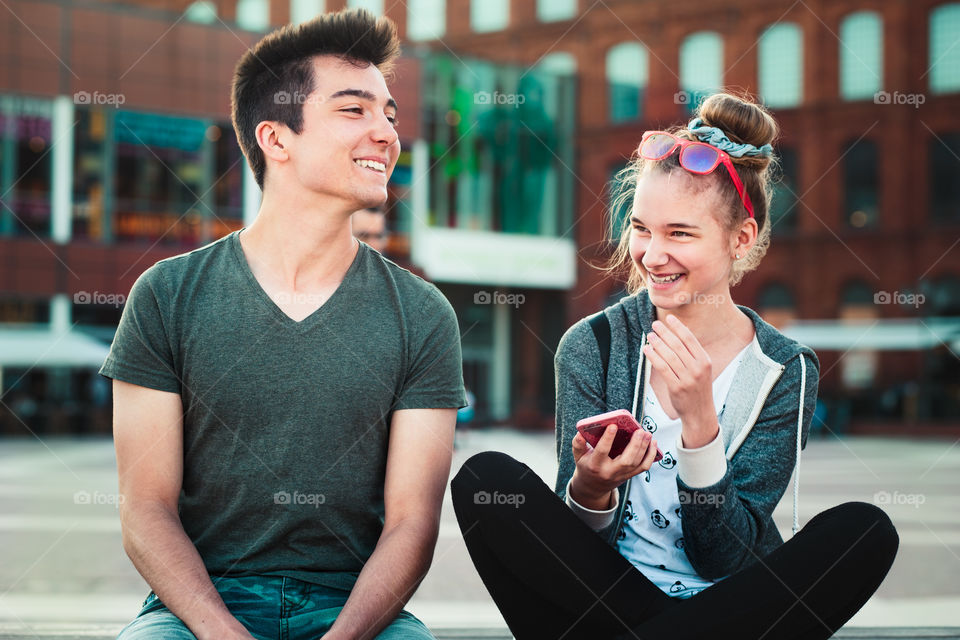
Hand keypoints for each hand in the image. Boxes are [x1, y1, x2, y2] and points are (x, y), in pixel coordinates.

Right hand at [569, 423, 658, 509]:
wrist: (594, 486)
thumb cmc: (587, 465)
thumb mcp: (579, 456)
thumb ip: (578, 445)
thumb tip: (580, 434)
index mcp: (595, 465)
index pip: (602, 451)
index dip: (608, 439)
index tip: (613, 425)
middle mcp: (610, 472)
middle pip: (626, 460)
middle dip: (635, 445)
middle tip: (640, 431)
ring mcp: (622, 475)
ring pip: (637, 463)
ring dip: (645, 448)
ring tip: (647, 433)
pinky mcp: (630, 475)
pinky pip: (644, 467)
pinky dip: (651, 455)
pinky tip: (652, 443)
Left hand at [643, 315, 718, 447]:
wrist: (700, 413)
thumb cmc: (698, 389)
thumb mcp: (702, 370)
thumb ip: (692, 354)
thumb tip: (677, 334)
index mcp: (705, 361)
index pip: (690, 339)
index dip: (678, 327)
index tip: (669, 318)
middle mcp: (698, 369)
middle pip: (678, 345)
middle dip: (665, 332)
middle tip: (655, 324)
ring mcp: (688, 379)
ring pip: (669, 356)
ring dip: (658, 343)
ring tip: (650, 335)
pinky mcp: (676, 388)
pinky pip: (662, 368)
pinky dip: (653, 357)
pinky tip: (647, 350)